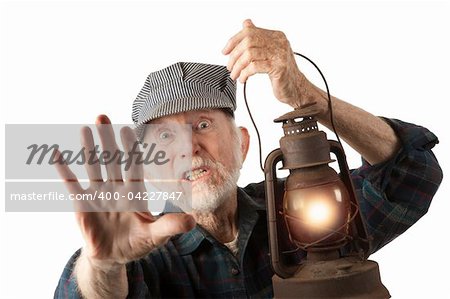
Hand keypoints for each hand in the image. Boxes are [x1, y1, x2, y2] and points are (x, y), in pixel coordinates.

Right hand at [54, 115, 194, 267]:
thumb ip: (170, 226)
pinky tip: (57, 153)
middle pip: (111, 160)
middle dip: (107, 139)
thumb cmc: (136, 243)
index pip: (133, 166)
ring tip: (85, 128)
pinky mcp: (81, 203)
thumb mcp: (155, 236)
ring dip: (88, 149)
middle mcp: (116, 188)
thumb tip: (193, 221)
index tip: (127, 130)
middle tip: (102, 116)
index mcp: (134, 192)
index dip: (130, 149)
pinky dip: (64, 170)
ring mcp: (98, 194)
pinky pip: (71, 184)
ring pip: (93, 166)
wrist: (113, 256)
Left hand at [223, 19, 320, 108]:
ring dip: (238, 66)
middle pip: (248, 41)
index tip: (225, 52)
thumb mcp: (269, 52)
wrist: (295, 88)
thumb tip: (246, 24)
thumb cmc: (281, 72)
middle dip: (234, 55)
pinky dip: (245, 73)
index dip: (234, 41)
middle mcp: (279, 42)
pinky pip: (254, 67)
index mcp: (276, 36)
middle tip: (230, 67)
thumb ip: (258, 38)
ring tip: (235, 75)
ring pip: (249, 54)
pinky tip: (243, 79)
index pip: (250, 32)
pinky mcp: (279, 68)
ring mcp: (280, 54)